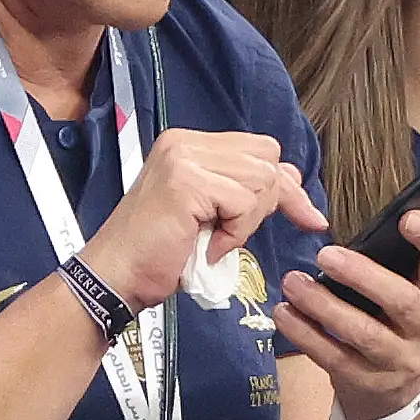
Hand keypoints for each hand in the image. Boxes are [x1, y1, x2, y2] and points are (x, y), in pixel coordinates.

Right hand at [78, 129, 328, 311]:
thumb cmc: (158, 253)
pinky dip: (235, 233)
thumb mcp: (210, 214)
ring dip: (248, 220)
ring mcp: (184, 159)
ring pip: (261, 180)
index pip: (261, 148)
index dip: (285, 184)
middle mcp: (186, 142)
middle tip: (240, 232)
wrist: (115, 277)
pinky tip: (210, 246)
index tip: (305, 215)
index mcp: (190, 144)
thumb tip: (292, 178)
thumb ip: (243, 190)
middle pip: (267, 158)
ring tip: (216, 240)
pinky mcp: (186, 181)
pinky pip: (243, 203)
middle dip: (272, 201)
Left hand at [274, 211, 419, 419]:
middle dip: (364, 276)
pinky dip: (306, 335)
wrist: (398, 388)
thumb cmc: (408, 318)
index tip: (408, 216)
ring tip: (294, 282)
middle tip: (326, 255)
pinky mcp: (367, 380)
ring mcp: (398, 359)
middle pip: (401, 301)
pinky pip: (334, 358)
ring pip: (364, 333)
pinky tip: (286, 314)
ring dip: (325, 306)